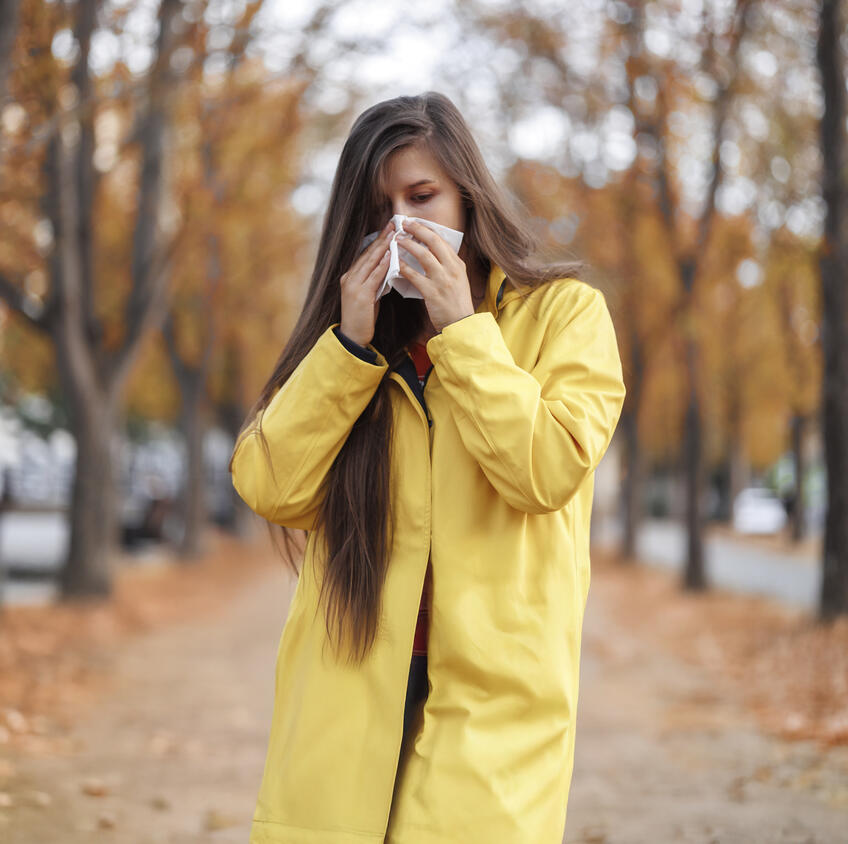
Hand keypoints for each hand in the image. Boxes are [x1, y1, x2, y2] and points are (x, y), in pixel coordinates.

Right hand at [339, 220, 393, 345]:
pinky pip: (374, 276)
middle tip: (394, 224)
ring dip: (384, 246)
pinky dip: (383, 264)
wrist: (353, 337)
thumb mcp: (370, 295)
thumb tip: (389, 268)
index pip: (366, 254)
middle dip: (382, 238)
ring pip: (371, 261)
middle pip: (368, 254)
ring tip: (395, 234)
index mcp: (351, 276)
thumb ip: (376, 281)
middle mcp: (350, 277)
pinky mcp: (360, 295)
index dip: (378, 240)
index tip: (389, 229)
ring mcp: (353, 285)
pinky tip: (392, 255)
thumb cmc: (363, 318)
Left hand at [396, 219, 474, 331]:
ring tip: (397, 240)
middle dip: (417, 229)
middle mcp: (452, 269)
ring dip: (408, 245)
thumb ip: (446, 266)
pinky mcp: (432, 292)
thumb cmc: (456, 304)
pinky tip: (395, 263)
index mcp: (457, 264)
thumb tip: (431, 253)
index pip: (442, 240)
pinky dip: (403, 267)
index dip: (427, 229)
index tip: (415, 223)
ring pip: (423, 255)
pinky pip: (414, 275)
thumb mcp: (457, 280)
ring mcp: (442, 280)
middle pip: (433, 241)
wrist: (460, 325)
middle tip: (404, 224)